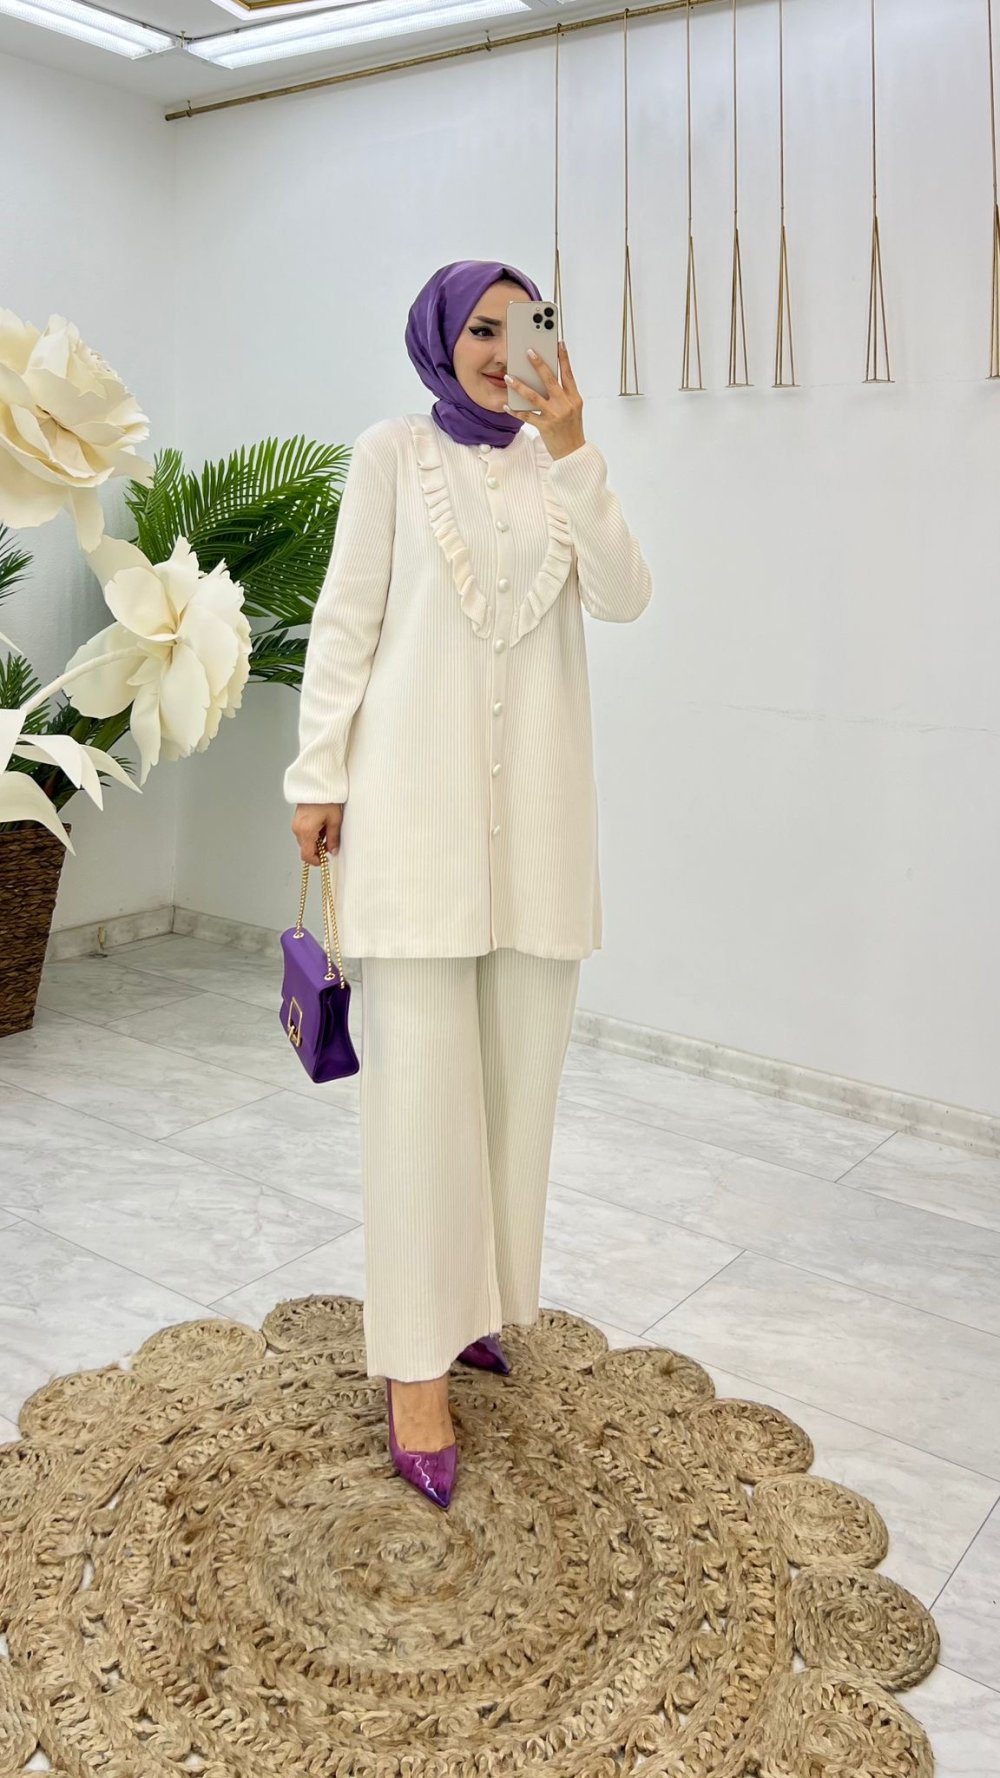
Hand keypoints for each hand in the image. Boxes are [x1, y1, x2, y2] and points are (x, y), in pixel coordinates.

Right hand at [292, 802, 341, 864]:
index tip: (325, 860)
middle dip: (318, 850)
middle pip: (306, 849)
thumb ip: (333, 838)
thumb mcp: (334, 821)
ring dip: (316, 841)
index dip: (316, 861)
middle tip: (330, 842)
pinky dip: (312, 834)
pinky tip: (321, 825)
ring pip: (305, 841)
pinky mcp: (297, 821)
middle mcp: (298, 830)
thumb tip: (333, 851)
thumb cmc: (326, 800)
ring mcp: (295, 825)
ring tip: (326, 829)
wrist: (317, 785)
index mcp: (306, 831)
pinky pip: (304, 834)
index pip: (307, 855)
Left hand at [504, 340, 585, 459]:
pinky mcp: (544, 426)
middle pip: (550, 380)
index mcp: (574, 398)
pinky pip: (526, 416)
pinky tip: (507, 405)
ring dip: (519, 385)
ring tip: (509, 377)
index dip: (564, 358)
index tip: (558, 343)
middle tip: (528, 352)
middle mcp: (565, 404)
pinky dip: (515, 410)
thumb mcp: (573, 409)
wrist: (573, 453)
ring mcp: (554, 415)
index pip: (568, 374)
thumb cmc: (571, 429)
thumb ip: (563, 394)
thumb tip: (547, 379)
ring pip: (534, 396)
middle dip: (538, 364)